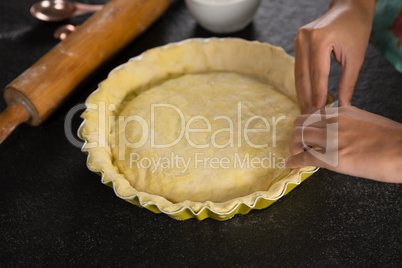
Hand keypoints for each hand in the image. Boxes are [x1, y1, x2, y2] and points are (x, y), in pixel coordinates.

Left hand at [285, 106, 401, 182]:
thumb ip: (350, 122)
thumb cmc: (393, 139)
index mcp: (343, 112)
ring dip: (293, 146)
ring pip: (298, 136)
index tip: (304, 132)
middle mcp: (334, 122)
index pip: (313, 113)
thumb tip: (341, 130)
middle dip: (295, 133)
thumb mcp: (367, 121)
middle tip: (297, 143)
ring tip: (294, 153)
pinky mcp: (333, 158)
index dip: (305, 123)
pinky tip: (288, 164)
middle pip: (301, 122)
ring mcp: (333, 139)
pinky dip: (292, 161)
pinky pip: (305, 157)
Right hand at [294, 0, 375, 113]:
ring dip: (302, 93)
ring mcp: (298, 40)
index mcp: (320, 39)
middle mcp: (304, 39)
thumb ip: (347, 82)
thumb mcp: (356, 57)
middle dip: (307, 98)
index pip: (317, 73)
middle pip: (303, 75)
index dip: (318, 94)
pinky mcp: (297, 43)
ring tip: (307, 110)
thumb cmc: (356, 30)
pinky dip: (302, 83)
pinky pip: (298, 68)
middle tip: (309, 116)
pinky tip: (305, 96)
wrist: (348, 8)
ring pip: (298, 74)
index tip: (318, 111)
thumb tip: (342, 105)